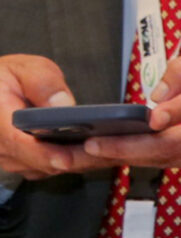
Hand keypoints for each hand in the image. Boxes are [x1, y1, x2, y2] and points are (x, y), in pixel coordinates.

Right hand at [0, 54, 113, 180]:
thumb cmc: (8, 76)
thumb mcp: (25, 68)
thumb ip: (42, 83)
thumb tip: (62, 104)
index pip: (17, 143)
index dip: (44, 154)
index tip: (68, 159)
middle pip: (37, 162)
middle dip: (73, 160)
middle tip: (110, 155)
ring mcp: (9, 157)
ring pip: (45, 169)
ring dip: (76, 163)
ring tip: (112, 154)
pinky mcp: (22, 161)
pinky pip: (47, 168)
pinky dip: (71, 162)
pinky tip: (99, 153)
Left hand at [86, 50, 180, 181]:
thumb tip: (157, 95)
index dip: (174, 113)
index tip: (148, 119)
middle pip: (177, 144)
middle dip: (131, 148)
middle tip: (96, 147)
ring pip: (178, 159)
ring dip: (140, 157)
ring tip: (106, 152)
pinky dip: (169, 160)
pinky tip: (147, 155)